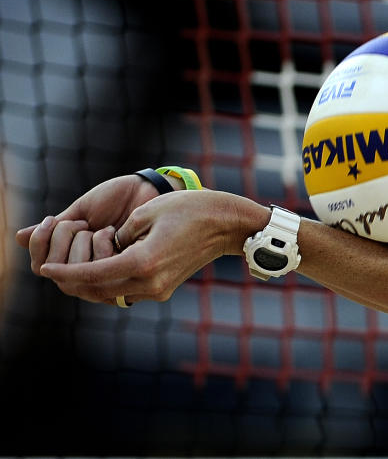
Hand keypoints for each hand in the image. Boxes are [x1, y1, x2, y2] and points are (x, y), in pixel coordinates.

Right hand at [16, 174, 163, 273]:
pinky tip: (109, 232)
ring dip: (79, 244)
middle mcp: (88, 270)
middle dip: (61, 241)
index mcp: (74, 256)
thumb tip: (17, 237)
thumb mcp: (81, 212)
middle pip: (53, 272)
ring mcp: (106, 274)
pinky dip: (97, 247)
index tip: (51, 220)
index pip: (41, 266)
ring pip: (72, 274)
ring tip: (98, 227)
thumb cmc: (118, 199)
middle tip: (81, 222)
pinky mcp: (125, 273)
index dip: (39, 245)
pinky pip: (96, 271)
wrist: (149, 190)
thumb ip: (54, 229)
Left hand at [37, 190, 267, 305]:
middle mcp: (150, 282)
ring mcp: (159, 289)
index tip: (45, 267)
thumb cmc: (191, 209)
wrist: (227, 224)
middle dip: (73, 282)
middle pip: (99, 290)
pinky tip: (100, 268)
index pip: (93, 273)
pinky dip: (110, 283)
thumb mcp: (147, 211)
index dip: (66, 271)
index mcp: (144, 261)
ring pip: (112, 294)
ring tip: (73, 269)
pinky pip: (128, 290)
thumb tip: (107, 246)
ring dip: (91, 284)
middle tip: (54, 269)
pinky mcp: (164, 288)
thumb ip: (121, 232)